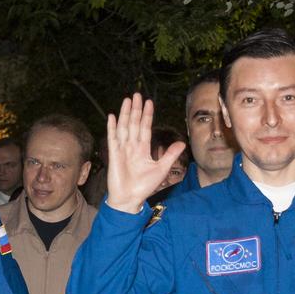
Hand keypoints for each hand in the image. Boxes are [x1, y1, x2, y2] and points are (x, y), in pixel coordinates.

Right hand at [105, 93, 185, 213]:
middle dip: (135, 109)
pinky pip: (113, 139)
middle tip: (137, 94)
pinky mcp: (114, 155)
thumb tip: (182, 142)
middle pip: (134, 123)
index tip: (149, 102)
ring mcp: (122, 150)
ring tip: (127, 100)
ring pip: (124, 127)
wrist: (130, 199)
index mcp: (142, 149)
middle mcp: (132, 147)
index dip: (147, 115)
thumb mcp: (162, 169)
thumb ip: (170, 155)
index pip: (145, 128)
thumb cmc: (144, 186)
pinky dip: (112, 128)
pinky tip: (112, 116)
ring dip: (125, 114)